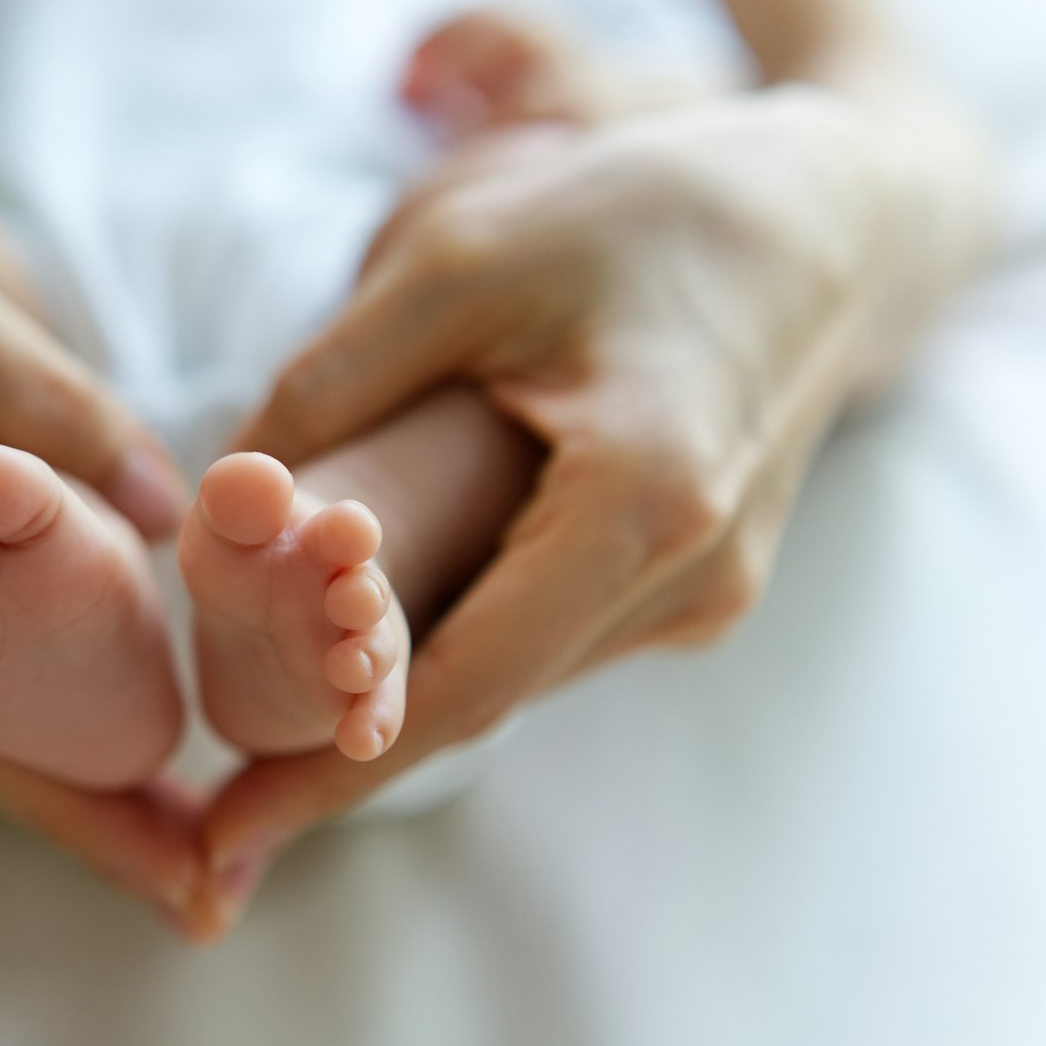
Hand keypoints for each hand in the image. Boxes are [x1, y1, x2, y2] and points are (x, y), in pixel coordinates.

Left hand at [192, 87, 985, 934]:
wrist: (829, 218)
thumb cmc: (647, 209)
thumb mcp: (462, 256)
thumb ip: (333, 374)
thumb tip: (223, 495)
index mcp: (643, 500)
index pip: (463, 685)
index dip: (334, 771)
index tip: (226, 836)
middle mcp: (690, 573)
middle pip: (485, 692)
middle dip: (345, 742)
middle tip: (216, 796)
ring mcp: (705, 589)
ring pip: (517, 674)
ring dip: (400, 692)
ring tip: (267, 702)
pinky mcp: (699, 579)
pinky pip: (555, 634)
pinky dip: (463, 642)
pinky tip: (381, 627)